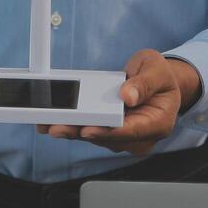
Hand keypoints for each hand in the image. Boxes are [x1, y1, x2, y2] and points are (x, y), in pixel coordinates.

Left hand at [37, 50, 202, 155]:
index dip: (107, 132)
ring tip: (47, 122)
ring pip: (93, 136)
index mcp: (157, 123)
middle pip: (106, 137)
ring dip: (71, 129)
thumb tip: (128, 95)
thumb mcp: (156, 70)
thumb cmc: (160, 77)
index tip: (87, 129)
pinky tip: (50, 120)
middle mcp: (139, 135)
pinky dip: (70, 124)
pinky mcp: (108, 132)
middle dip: (79, 132)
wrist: (157, 83)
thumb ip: (144, 83)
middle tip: (56, 126)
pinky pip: (88, 130)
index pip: (130, 131)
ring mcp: (122, 136)